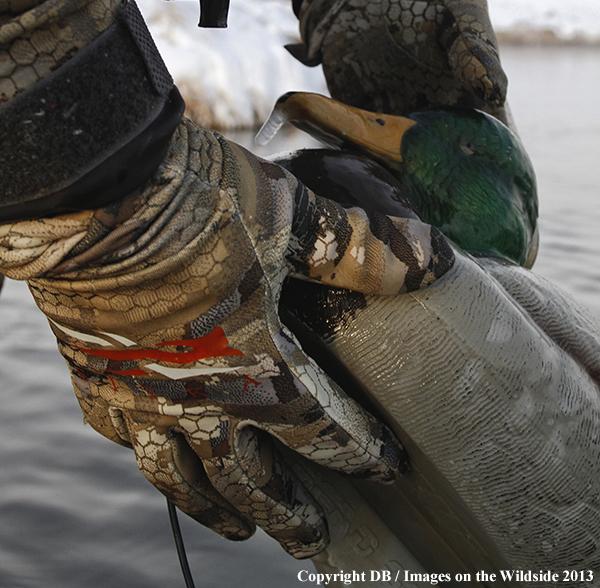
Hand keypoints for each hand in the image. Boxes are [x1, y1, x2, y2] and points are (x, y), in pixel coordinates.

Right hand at [0, 119, 452, 556]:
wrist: (96, 191)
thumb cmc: (200, 201)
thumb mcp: (291, 217)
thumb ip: (362, 248)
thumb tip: (440, 258)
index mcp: (256, 362)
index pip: (322, 429)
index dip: (361, 452)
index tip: (389, 470)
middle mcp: (199, 395)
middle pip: (250, 476)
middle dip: (288, 511)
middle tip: (313, 540)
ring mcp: (142, 392)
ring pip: (180, 476)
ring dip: (211, 507)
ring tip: (234, 527)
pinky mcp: (94, 372)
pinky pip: (119, 433)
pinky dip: (143, 449)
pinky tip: (150, 450)